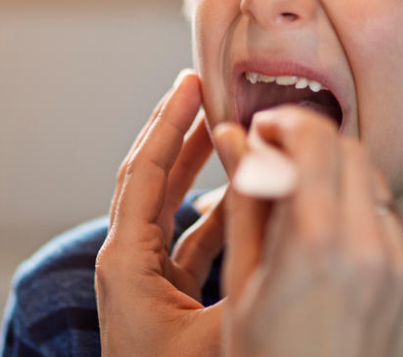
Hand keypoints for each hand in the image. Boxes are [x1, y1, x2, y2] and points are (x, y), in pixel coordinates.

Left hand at [95, 70, 227, 356]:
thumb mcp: (226, 319)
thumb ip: (251, 252)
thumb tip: (275, 180)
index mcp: (126, 267)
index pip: (143, 176)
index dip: (167, 125)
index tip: (190, 83)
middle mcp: (128, 268)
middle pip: (148, 182)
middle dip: (177, 134)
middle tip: (204, 89)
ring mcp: (146, 284)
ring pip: (169, 210)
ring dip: (196, 170)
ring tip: (226, 129)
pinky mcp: (165, 299)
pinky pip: (186, 240)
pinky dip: (212, 212)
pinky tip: (242, 196)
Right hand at [215, 107, 402, 356]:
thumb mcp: (241, 286)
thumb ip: (246, 203)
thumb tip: (235, 139)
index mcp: (317, 245)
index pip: (315, 140)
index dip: (283, 122)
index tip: (256, 131)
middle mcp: (367, 247)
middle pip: (347, 148)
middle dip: (307, 137)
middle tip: (270, 154)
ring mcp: (395, 266)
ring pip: (370, 176)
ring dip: (332, 166)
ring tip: (292, 189)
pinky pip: (385, 215)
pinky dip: (353, 201)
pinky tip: (320, 225)